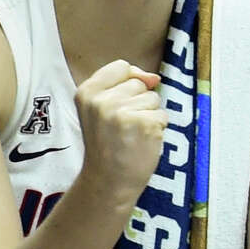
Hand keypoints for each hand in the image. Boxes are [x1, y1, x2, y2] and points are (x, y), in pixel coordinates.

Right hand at [75, 60, 167, 206]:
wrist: (108, 182)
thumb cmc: (108, 145)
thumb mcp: (101, 110)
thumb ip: (123, 85)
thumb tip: (154, 78)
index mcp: (86, 92)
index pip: (121, 66)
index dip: (129, 82)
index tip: (121, 105)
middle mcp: (102, 100)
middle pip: (139, 83)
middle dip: (139, 103)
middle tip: (124, 128)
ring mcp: (123, 112)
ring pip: (153, 98)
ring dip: (150, 116)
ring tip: (133, 135)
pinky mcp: (144, 124)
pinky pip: (163, 115)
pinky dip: (158, 129)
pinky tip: (142, 142)